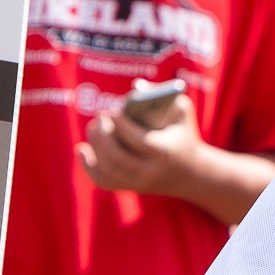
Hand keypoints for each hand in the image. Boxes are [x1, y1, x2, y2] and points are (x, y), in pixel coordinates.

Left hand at [78, 92, 207, 197]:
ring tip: (94, 127)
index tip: (112, 111)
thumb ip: (162, 94)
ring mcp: (139, 183)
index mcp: (165, 152)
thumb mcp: (181, 111)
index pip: (139, 141)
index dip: (122, 125)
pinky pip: (102, 180)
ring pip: (107, 170)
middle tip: (100, 118)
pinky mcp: (129, 188)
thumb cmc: (182, 134)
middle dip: (103, 136)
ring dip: (95, 146)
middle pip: (118, 158)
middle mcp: (150, 172)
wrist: (191, 174)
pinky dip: (87, 166)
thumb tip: (135, 86)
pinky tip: (83, 149)